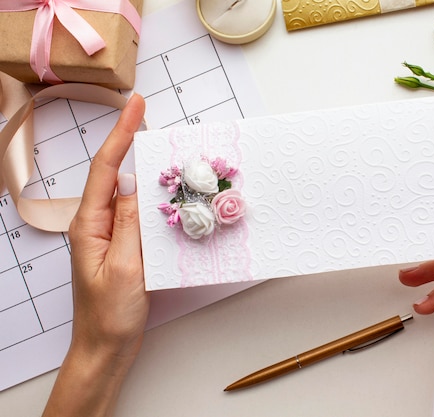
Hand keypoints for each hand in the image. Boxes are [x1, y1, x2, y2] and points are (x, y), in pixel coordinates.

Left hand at [44, 94, 148, 416]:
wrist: (106, 347)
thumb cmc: (108, 314)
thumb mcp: (123, 268)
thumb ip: (130, 225)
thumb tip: (138, 187)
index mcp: (89, 225)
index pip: (104, 169)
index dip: (120, 134)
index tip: (135, 106)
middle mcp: (98, 224)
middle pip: (116, 175)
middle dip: (135, 146)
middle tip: (160, 126)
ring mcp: (112, 235)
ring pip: (132, 195)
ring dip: (151, 177)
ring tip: (173, 162)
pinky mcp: (126, 247)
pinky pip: (141, 216)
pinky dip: (157, 203)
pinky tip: (172, 201)